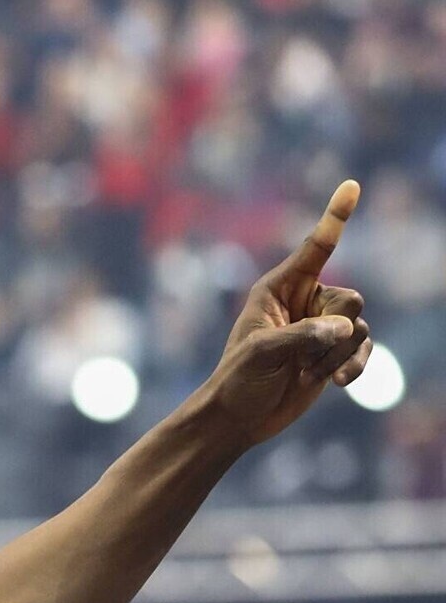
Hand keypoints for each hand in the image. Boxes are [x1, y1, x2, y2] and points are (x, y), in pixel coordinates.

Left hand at [205, 180, 374, 447]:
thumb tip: (345, 330)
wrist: (239, 418)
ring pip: (358, 327)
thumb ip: (303, 335)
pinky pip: (364, 348)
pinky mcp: (333, 352)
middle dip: (332, 330)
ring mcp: (322, 327)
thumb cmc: (238, 379)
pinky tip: (335, 383)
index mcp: (280, 288)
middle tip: (301, 353)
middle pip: (350, 298)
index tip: (351, 185)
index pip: (316, 247)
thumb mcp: (262, 352)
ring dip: (335, 355)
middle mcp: (305, 302)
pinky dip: (352, 365)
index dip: (335, 217)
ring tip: (304, 371)